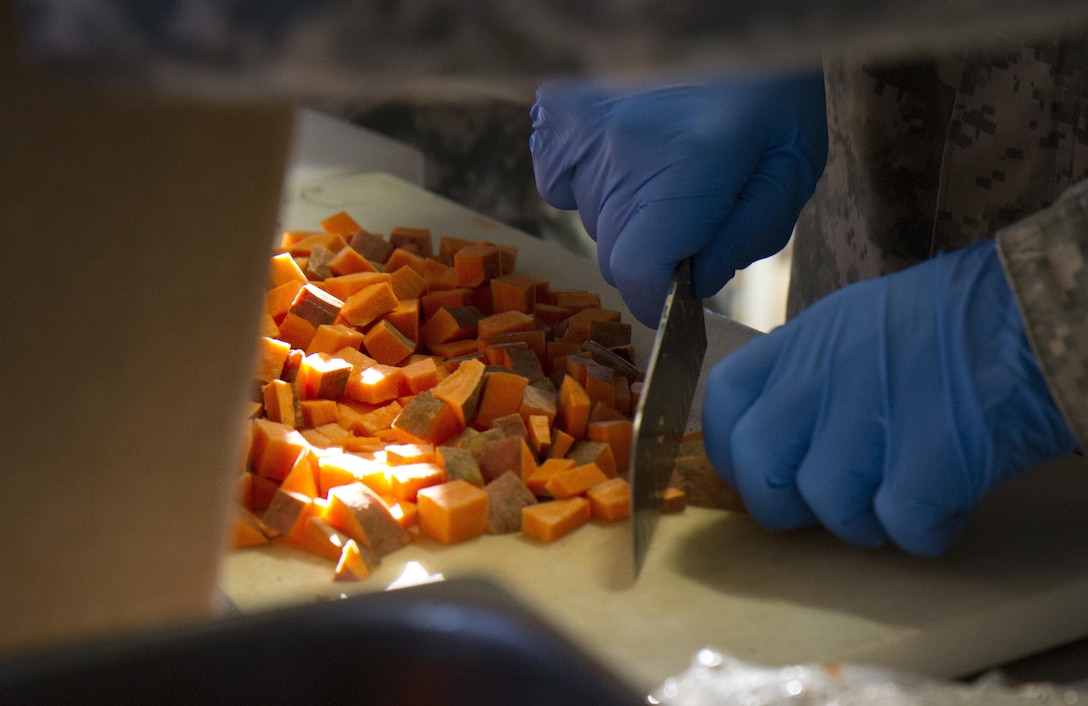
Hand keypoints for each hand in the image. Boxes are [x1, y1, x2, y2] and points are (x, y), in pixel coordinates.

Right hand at [529, 72, 826, 325]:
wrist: (729, 10)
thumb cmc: (773, 84)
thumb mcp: (793, 166)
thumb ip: (749, 236)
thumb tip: (697, 282)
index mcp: (684, 173)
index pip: (637, 276)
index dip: (659, 299)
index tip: (678, 294)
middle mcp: (621, 155)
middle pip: (615, 255)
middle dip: (653, 254)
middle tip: (691, 213)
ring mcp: (581, 129)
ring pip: (590, 219)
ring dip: (625, 213)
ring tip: (664, 166)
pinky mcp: (558, 109)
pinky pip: (558, 179)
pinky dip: (587, 180)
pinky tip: (626, 153)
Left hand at [701, 239, 1075, 555]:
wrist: (1038, 311)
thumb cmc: (954, 325)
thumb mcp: (855, 326)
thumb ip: (805, 377)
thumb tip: (774, 440)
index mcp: (804, 340)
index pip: (725, 401)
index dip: (730, 451)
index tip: (758, 474)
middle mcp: (824, 373)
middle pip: (758, 466)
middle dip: (786, 506)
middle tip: (832, 502)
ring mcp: (873, 413)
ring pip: (827, 504)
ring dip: (865, 520)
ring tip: (905, 493)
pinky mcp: (931, 455)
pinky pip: (900, 524)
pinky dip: (926, 527)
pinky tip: (949, 497)